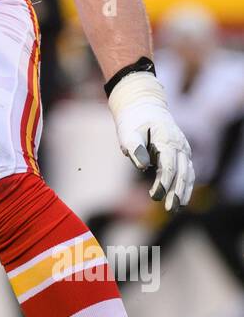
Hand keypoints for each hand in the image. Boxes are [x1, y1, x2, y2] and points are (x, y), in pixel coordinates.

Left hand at [107, 70, 194, 210]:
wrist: (143, 106)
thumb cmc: (133, 121)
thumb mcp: (128, 132)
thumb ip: (135, 148)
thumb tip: (144, 166)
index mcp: (166, 139)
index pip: (169, 166)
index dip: (164, 183)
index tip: (155, 197)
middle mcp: (179, 144)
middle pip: (182, 172)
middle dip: (177, 192)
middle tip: (170, 210)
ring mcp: (183, 148)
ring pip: (188, 173)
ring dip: (184, 191)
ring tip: (177, 208)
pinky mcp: (182, 152)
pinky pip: (188, 171)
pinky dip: (186, 185)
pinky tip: (181, 198)